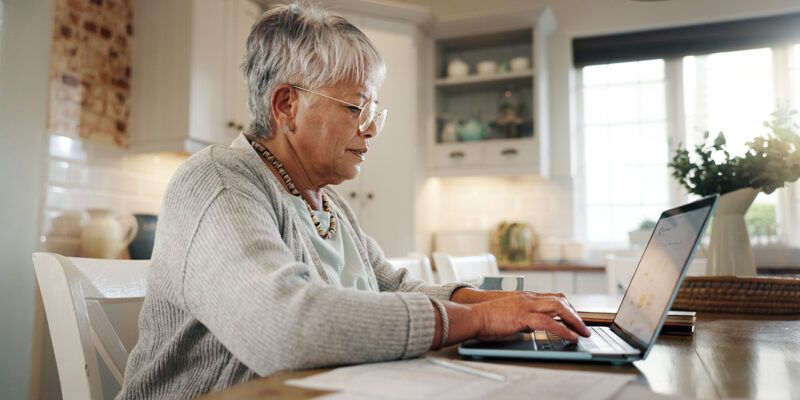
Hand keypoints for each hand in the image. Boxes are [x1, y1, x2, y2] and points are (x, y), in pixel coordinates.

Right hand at [470, 292, 589, 341]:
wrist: (473, 316)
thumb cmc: (487, 318)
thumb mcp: (510, 315)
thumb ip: (523, 318)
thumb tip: (531, 327)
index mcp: (526, 297)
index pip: (554, 297)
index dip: (568, 307)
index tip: (576, 317)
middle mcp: (528, 298)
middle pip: (561, 300)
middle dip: (576, 314)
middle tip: (584, 327)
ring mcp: (526, 305)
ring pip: (559, 308)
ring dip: (574, 321)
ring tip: (582, 332)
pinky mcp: (522, 317)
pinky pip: (548, 322)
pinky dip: (563, 330)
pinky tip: (570, 337)